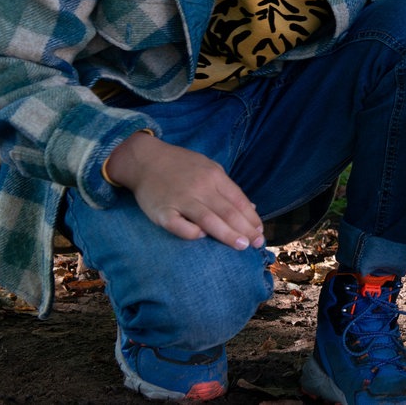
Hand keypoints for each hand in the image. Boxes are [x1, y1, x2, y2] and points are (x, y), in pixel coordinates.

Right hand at [103, 131, 265, 249]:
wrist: (145, 160)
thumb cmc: (181, 165)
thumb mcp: (209, 168)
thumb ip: (229, 188)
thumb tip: (251, 208)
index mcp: (214, 176)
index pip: (238, 200)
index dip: (251, 218)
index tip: (260, 232)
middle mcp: (200, 188)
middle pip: (227, 212)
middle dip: (245, 229)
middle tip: (257, 244)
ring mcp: (180, 200)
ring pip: (209, 220)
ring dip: (227, 234)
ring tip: (242, 246)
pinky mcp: (162, 211)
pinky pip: (178, 225)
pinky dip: (191, 232)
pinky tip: (201, 237)